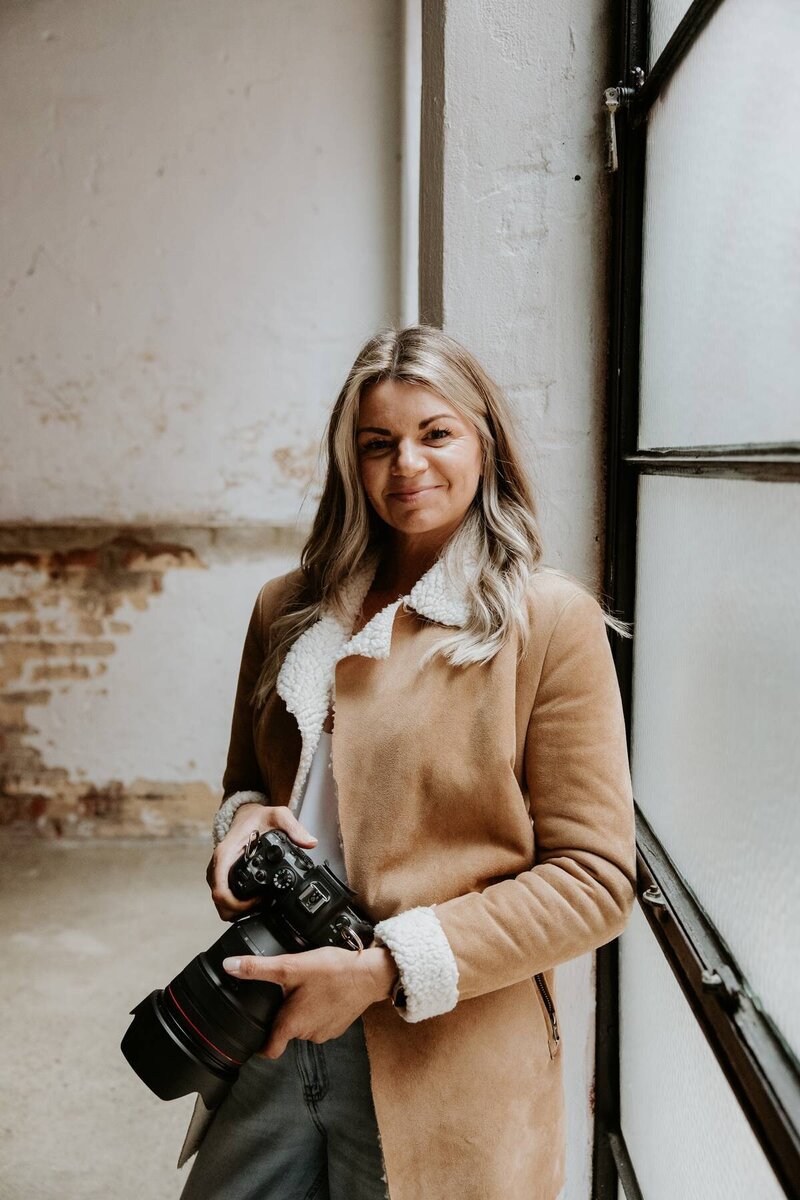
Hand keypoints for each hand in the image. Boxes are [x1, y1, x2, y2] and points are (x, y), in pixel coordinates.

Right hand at [206, 803, 317, 920]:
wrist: (246, 815)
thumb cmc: (257, 817)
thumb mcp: (278, 816)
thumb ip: (294, 828)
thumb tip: (310, 843)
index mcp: (225, 854)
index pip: (220, 890)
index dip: (238, 904)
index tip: (259, 900)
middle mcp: (218, 866)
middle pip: (220, 902)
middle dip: (240, 910)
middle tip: (263, 903)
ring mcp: (219, 874)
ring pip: (221, 904)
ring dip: (239, 909)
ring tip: (261, 901)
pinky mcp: (224, 878)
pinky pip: (226, 898)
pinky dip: (239, 904)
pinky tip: (256, 899)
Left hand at [222, 945, 398, 1057]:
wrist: (370, 974)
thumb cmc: (332, 971)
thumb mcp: (291, 966)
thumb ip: (258, 968)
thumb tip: (230, 966)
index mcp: (292, 1025)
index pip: (269, 1051)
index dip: (259, 1046)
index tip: (254, 1034)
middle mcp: (308, 1034)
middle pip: (286, 1032)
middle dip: (284, 1015)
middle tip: (286, 991)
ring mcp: (326, 1032)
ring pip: (304, 1026)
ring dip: (302, 1012)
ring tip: (306, 989)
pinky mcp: (339, 1026)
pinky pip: (321, 1022)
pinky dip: (319, 1010)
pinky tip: (323, 992)